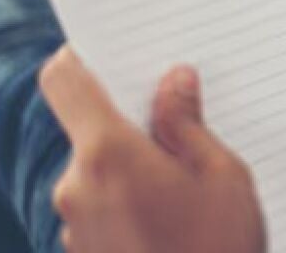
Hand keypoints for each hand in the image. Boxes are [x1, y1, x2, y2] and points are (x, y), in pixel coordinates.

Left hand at [39, 46, 264, 252]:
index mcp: (106, 155)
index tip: (111, 52)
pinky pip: (102, 209)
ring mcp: (76, 228)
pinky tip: (176, 217)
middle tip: (184, 121)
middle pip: (89, 129)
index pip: (64, 80)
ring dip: (134, 167)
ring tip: (190, 182)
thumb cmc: (219, 252)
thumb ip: (186, 124)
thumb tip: (172, 83)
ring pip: (98, 172)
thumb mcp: (221, 177)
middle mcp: (76, 188)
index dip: (82, 58)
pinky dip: (131, 202)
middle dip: (133, 122)